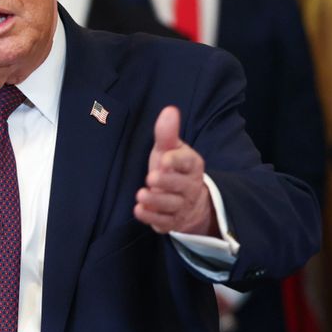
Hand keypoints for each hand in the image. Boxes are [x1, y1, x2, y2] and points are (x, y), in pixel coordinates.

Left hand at [134, 106, 217, 235]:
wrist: (188, 201)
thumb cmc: (173, 169)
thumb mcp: (169, 149)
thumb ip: (167, 133)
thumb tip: (169, 110)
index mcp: (192, 165)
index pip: (188, 163)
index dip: (176, 161)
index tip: (164, 159)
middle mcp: (190, 186)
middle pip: (181, 186)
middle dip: (167, 182)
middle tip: (151, 178)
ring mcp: (182, 206)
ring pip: (172, 205)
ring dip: (156, 201)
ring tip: (141, 195)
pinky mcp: (172, 221)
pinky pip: (164, 222)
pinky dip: (151, 217)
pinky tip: (139, 210)